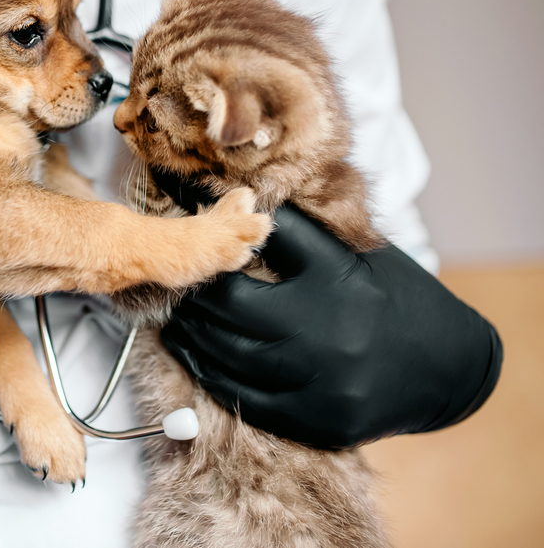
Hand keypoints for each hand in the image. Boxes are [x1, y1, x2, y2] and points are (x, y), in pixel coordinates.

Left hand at [161, 205, 502, 448]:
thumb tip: (236, 204)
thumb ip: (299, 233)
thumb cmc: (396, 296)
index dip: (215, 244)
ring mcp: (318, 382)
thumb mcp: (357, 252)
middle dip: (195, 293)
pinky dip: (211, 373)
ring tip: (172, 317)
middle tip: (174, 280)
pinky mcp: (314, 420)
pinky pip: (244, 397)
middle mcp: (324, 332)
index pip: (253, 253)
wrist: (449, 367)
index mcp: (336, 279)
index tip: (195, 232)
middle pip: (230, 309)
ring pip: (227, 356)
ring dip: (191, 335)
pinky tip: (195, 355)